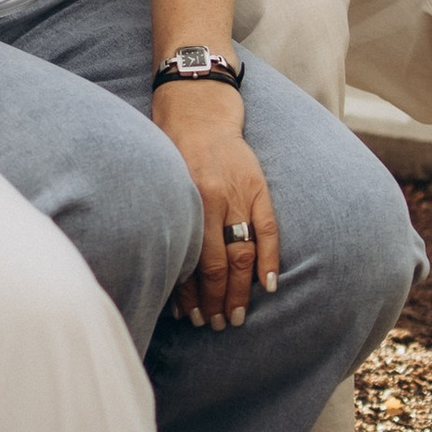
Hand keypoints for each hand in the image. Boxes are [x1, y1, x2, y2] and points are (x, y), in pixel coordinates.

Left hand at [154, 75, 278, 328]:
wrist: (196, 106)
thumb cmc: (170, 148)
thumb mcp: (161, 183)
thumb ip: (169, 220)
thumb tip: (166, 269)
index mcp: (188, 202)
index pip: (195, 262)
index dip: (194, 294)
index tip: (191, 316)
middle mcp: (215, 200)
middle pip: (220, 264)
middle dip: (217, 299)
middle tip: (216, 325)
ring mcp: (240, 194)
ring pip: (244, 253)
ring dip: (241, 289)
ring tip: (236, 315)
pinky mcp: (258, 187)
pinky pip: (269, 230)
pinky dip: (269, 259)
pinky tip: (268, 286)